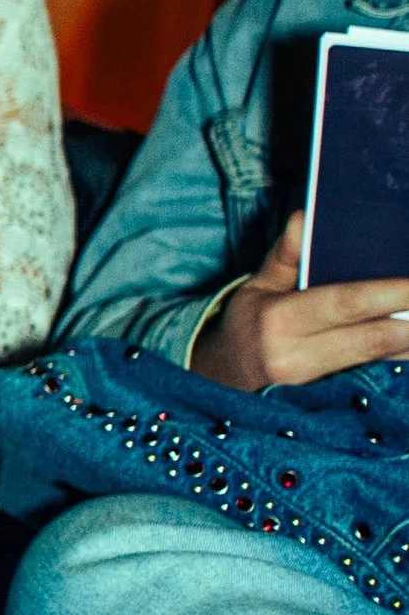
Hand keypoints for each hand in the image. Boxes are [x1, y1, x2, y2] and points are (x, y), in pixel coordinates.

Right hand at [188, 213, 408, 393]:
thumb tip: (302, 217)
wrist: (224, 380)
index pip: (347, 303)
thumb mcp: (256, 287)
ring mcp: (313, 384)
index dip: (390, 294)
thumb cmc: (245, 327)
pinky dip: (397, 354)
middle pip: (373, 338)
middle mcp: (297, 356)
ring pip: (378, 359)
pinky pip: (371, 372)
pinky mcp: (326, 397)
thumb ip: (284, 255)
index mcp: (281, 320)